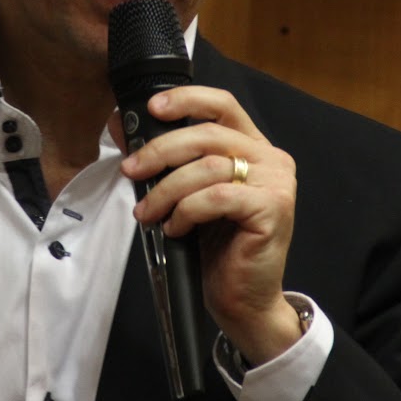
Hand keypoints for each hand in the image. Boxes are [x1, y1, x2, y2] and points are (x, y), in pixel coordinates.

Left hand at [113, 85, 303, 365]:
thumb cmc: (216, 248)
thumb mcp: (186, 194)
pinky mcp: (273, 209)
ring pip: (209, 166)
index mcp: (254, 147)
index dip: (187, 100)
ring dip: (168, 189)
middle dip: (161, 150)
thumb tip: (124, 126)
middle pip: (208, 134)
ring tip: (148, 212)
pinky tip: (175, 228)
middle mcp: (271, 158)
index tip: (152, 108)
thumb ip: (167, 160)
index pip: (223, 105)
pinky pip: (217, 197)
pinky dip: (187, 211)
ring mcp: (276, 183)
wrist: (244, 300)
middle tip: (132, 170)